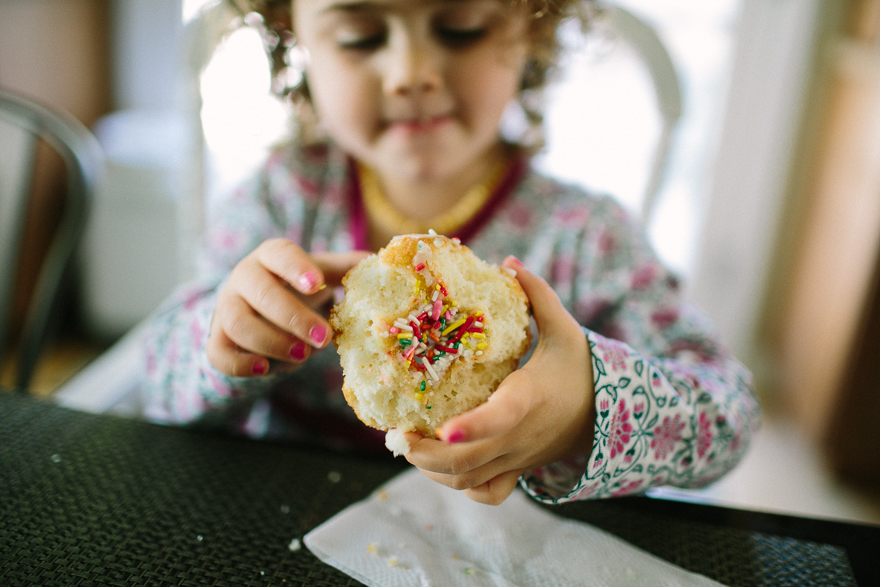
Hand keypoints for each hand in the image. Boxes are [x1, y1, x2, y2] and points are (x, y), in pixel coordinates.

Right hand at [207, 238, 368, 375]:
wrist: (257, 311)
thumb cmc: (296, 289)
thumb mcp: (323, 274)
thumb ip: (350, 268)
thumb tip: (383, 264)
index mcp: (272, 256)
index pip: (279, 252)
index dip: (297, 266)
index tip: (317, 284)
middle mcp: (244, 277)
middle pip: (260, 293)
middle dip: (293, 317)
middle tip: (324, 339)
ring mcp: (226, 308)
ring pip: (238, 323)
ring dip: (273, 342)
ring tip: (303, 356)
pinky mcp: (217, 339)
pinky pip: (218, 352)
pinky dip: (242, 364)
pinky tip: (267, 369)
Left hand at [404, 256, 594, 504]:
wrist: (604, 414)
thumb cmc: (579, 368)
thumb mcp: (565, 329)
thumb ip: (538, 296)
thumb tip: (508, 263)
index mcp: (529, 399)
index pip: (501, 419)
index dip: (473, 428)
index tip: (443, 429)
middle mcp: (520, 435)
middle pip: (469, 461)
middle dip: (425, 454)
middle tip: (395, 435)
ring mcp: (517, 458)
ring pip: (468, 481)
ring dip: (431, 470)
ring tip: (404, 444)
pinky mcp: (516, 470)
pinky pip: (484, 491)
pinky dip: (456, 485)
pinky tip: (437, 464)